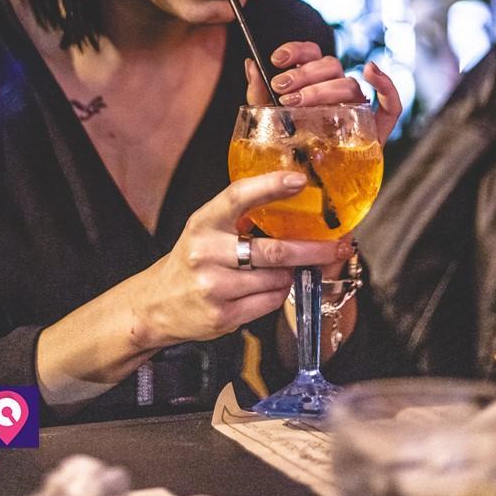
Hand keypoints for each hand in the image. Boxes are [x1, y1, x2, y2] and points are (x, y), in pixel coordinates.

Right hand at [141, 171, 354, 348]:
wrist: (156, 304)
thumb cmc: (192, 260)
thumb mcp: (206, 229)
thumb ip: (239, 217)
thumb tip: (293, 201)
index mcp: (203, 222)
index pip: (238, 196)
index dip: (270, 186)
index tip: (301, 180)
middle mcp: (206, 252)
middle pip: (273, 250)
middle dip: (314, 250)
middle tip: (338, 246)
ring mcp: (214, 287)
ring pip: (277, 279)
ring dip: (293, 275)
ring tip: (291, 270)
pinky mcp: (223, 316)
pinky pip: (270, 302)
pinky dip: (281, 294)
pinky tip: (275, 287)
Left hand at [245, 43, 401, 145]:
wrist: (296, 193)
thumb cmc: (284, 153)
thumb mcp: (266, 120)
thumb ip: (258, 93)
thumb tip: (251, 64)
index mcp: (313, 85)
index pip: (314, 54)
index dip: (298, 51)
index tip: (276, 59)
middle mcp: (336, 94)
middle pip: (332, 67)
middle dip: (304, 74)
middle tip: (281, 88)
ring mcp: (356, 112)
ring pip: (350, 85)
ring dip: (322, 88)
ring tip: (294, 102)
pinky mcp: (374, 134)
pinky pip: (391, 107)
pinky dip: (387, 87)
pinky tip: (371, 71)